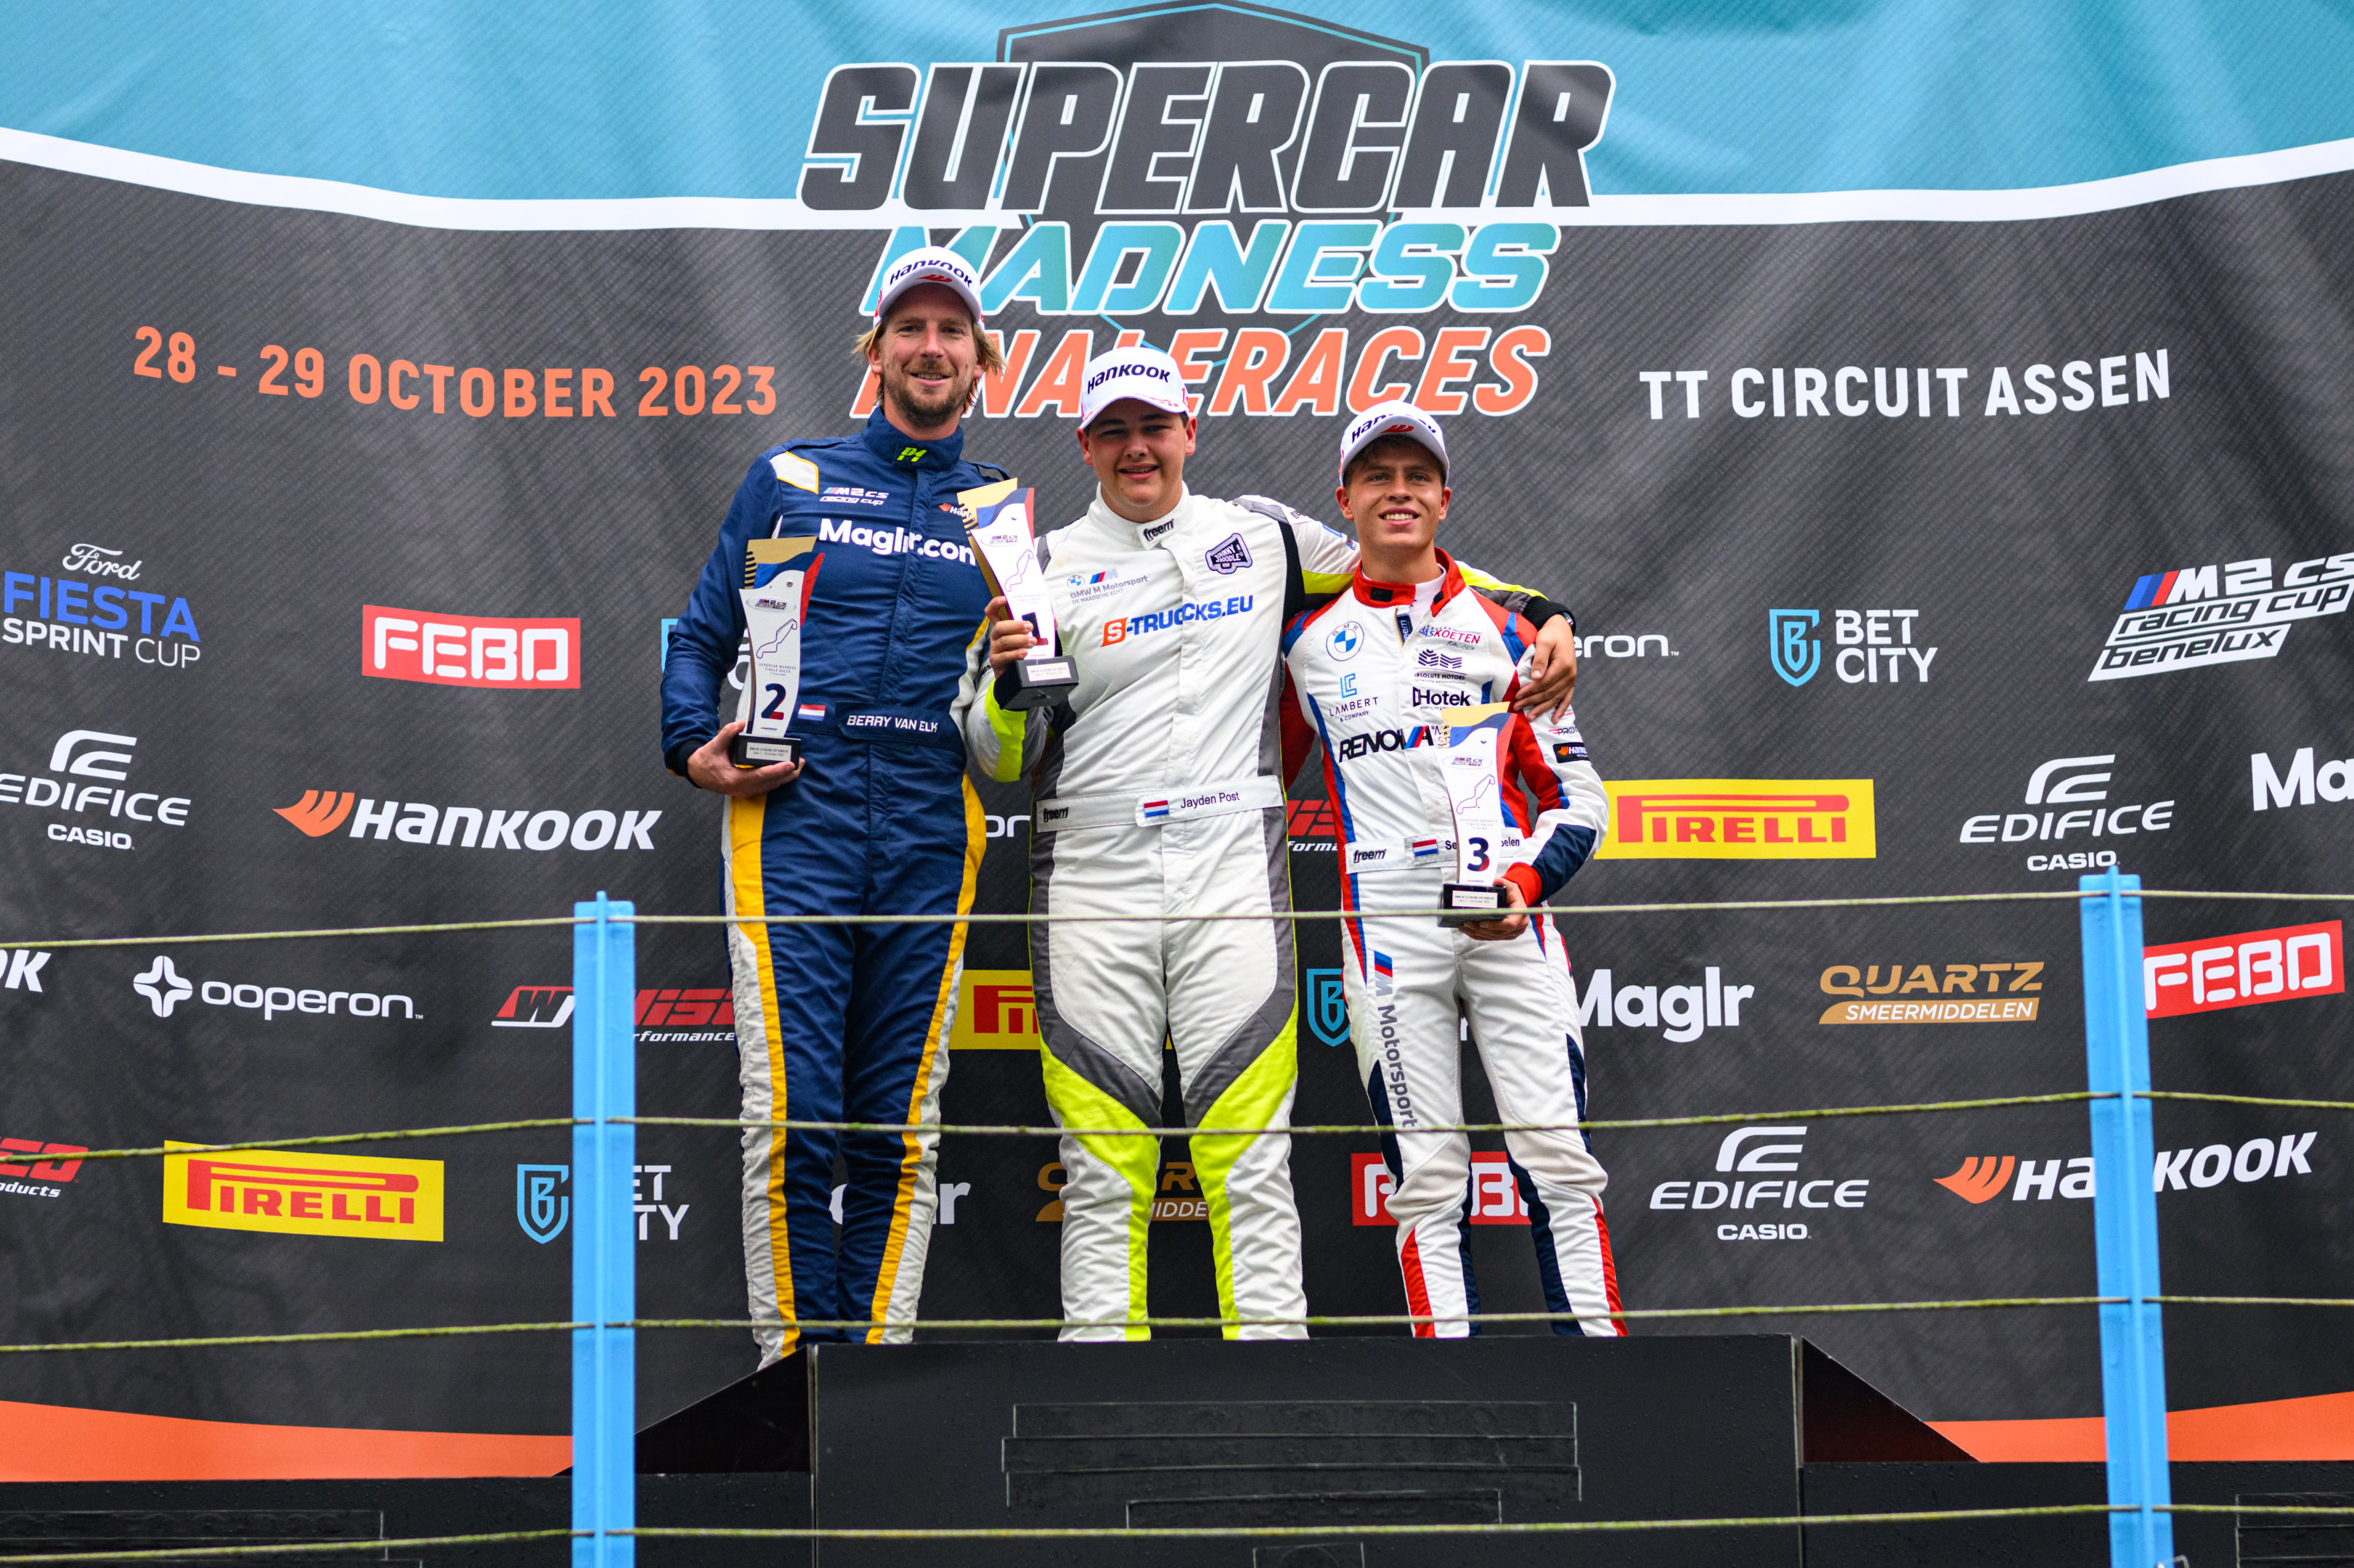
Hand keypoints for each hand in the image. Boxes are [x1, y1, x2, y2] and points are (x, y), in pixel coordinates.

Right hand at [686, 720, 802, 795]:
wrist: (697, 773)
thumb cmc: (706, 760)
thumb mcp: (714, 745)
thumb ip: (727, 733)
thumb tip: (740, 723)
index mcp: (734, 779)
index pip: (760, 775)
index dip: (776, 770)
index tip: (790, 764)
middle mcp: (741, 789)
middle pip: (770, 783)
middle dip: (787, 774)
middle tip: (801, 763)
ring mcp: (744, 792)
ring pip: (770, 787)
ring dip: (785, 778)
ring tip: (799, 767)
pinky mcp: (746, 791)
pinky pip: (766, 787)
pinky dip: (777, 780)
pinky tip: (787, 773)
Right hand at [984, 594, 1041, 675]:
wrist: (1017, 674)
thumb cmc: (1024, 652)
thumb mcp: (1032, 637)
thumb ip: (1042, 627)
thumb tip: (1052, 619)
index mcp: (1004, 628)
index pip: (992, 612)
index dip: (995, 604)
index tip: (1004, 599)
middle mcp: (997, 636)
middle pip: (999, 626)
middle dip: (1015, 625)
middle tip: (1030, 626)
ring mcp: (995, 649)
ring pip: (1003, 641)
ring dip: (1019, 640)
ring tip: (1032, 641)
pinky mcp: (996, 661)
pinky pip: (1004, 656)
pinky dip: (1015, 653)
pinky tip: (1024, 653)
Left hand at [1461, 878, 1529, 941]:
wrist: (1515, 901)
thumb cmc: (1512, 894)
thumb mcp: (1510, 886)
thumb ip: (1503, 882)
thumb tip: (1496, 881)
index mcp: (1520, 914)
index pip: (1509, 924)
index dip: (1495, 925)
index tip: (1482, 922)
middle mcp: (1519, 926)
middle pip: (1498, 932)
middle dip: (1481, 929)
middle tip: (1466, 923)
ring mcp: (1512, 933)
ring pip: (1492, 936)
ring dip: (1477, 933)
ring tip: (1463, 927)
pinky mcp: (1505, 936)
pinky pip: (1490, 938)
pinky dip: (1479, 935)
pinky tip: (1468, 931)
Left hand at [1516, 616, 1577, 719]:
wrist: (1562, 630)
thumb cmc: (1551, 634)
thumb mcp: (1543, 642)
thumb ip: (1540, 659)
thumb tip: (1536, 677)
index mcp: (1563, 665)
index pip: (1544, 683)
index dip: (1531, 691)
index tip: (1518, 696)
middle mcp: (1569, 674)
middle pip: (1549, 693)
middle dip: (1532, 701)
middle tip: (1517, 707)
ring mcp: (1571, 679)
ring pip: (1556, 698)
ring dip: (1543, 708)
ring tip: (1530, 717)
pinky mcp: (1571, 681)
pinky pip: (1567, 698)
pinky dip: (1561, 709)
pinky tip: (1554, 719)